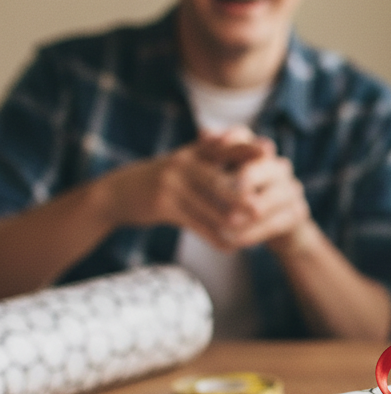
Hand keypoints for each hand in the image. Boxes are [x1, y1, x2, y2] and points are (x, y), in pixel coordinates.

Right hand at [101, 127, 307, 249]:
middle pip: (215, 180)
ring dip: (228, 221)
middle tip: (260, 206)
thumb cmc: (161, 179)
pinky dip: (213, 236)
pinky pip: (193, 223)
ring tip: (248, 231)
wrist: (117, 192)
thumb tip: (250, 155)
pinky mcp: (161, 206)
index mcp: (191, 152)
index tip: (269, 149)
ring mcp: (170, 185)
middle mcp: (181, 165)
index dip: (245, 147)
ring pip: (205, 205)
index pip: (222, 147)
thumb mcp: (184, 163)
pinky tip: (229, 246)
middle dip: (239, 194)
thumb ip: (211, 157)